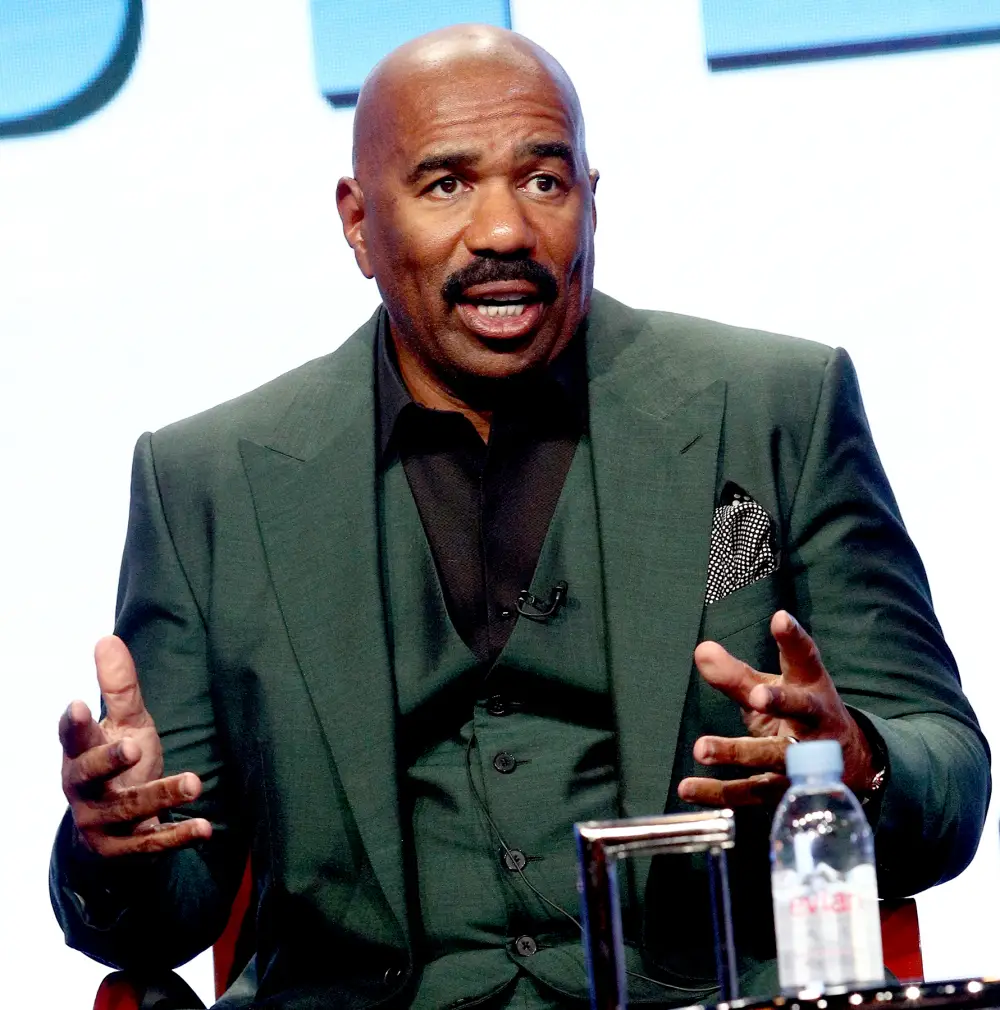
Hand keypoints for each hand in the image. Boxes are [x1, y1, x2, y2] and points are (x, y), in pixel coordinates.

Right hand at [59, 635, 211, 855]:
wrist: (112, 833)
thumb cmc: (120, 766)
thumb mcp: (124, 725)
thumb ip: (118, 687)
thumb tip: (107, 638)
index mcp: (80, 755)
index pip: (72, 737)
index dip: (73, 724)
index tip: (77, 704)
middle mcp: (83, 790)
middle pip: (89, 775)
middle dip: (108, 761)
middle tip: (132, 747)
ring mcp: (100, 823)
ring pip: (128, 809)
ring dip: (162, 794)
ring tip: (195, 782)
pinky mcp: (122, 851)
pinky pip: (151, 845)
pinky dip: (178, 836)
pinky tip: (204, 828)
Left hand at [678, 610, 875, 806]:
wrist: (846, 766)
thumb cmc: (798, 715)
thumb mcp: (773, 690)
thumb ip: (736, 675)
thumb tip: (701, 650)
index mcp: (811, 689)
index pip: (805, 659)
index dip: (793, 638)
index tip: (781, 619)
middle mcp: (812, 723)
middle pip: (799, 711)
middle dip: (779, 703)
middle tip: (757, 696)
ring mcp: (801, 761)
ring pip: (771, 756)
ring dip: (737, 753)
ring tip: (702, 748)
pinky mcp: (783, 791)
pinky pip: (748, 793)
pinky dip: (716, 792)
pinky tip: (686, 787)